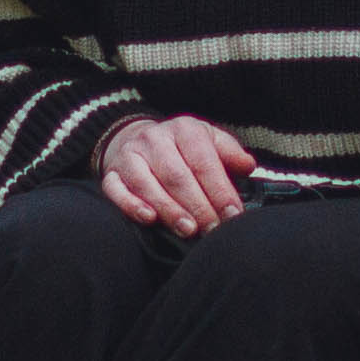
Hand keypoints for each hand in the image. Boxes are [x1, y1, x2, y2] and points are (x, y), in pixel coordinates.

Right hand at [96, 112, 254, 232]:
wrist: (135, 138)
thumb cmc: (180, 147)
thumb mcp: (208, 141)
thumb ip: (230, 153)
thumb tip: (248, 166)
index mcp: (183, 129)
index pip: (203, 161)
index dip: (220, 190)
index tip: (233, 214)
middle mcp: (154, 139)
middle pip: (177, 176)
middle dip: (198, 206)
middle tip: (212, 229)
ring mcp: (130, 156)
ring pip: (147, 184)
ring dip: (169, 210)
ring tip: (188, 230)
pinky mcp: (111, 173)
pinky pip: (116, 191)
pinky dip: (131, 206)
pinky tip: (149, 219)